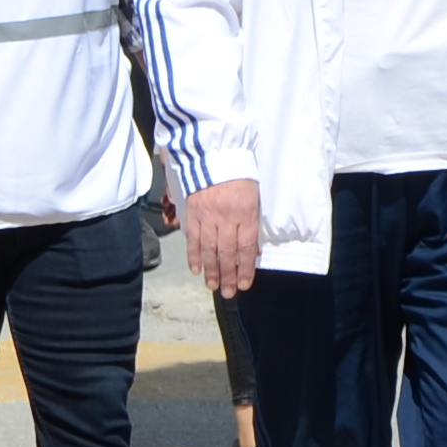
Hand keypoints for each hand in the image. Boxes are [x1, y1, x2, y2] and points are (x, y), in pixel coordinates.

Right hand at [181, 179, 261, 296]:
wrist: (214, 154)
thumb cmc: (239, 173)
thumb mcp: (254, 196)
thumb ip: (252, 222)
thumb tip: (252, 250)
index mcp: (245, 213)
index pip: (246, 247)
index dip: (245, 269)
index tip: (244, 284)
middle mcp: (226, 218)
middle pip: (227, 253)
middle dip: (228, 276)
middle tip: (228, 292)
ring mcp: (207, 216)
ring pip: (209, 249)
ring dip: (211, 271)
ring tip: (213, 286)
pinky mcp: (192, 212)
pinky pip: (192, 238)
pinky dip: (193, 255)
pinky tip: (196, 269)